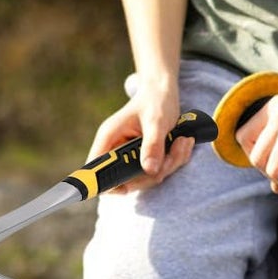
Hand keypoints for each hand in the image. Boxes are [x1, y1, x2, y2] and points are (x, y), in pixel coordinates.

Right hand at [87, 73, 195, 194]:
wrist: (164, 92)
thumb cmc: (155, 101)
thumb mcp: (156, 121)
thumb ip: (152, 146)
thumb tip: (149, 170)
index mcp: (109, 138)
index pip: (95, 168)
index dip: (105, 181)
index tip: (127, 186)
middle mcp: (117, 149)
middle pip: (127, 180)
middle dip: (153, 173)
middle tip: (172, 155)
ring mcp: (132, 155)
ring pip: (148, 177)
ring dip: (169, 164)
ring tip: (182, 142)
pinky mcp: (146, 158)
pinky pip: (159, 170)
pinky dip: (175, 161)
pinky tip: (182, 143)